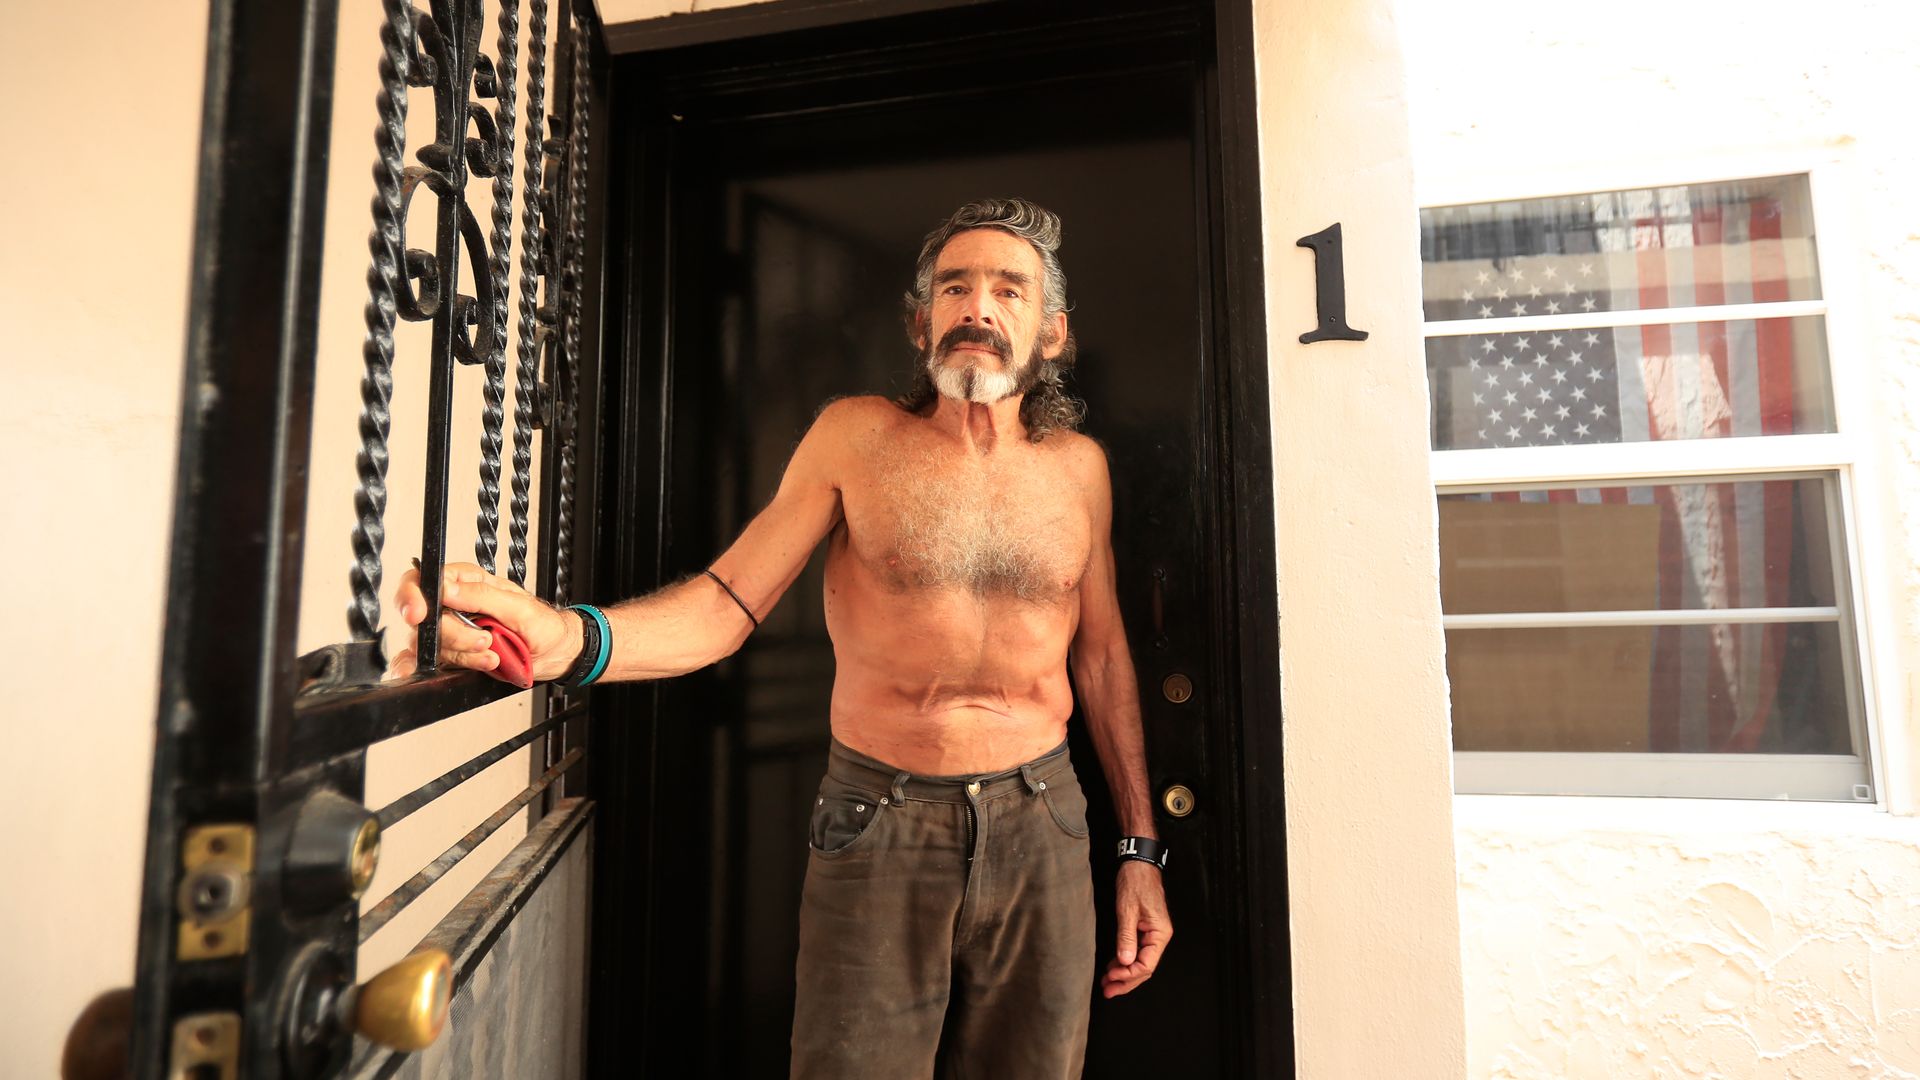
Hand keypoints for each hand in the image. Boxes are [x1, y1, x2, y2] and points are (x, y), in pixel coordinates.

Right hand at [389, 562, 579, 680]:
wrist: (554, 654)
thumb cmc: (542, 624)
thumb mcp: (518, 606)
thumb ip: (481, 595)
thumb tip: (447, 589)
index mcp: (468, 582)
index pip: (425, 581)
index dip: (415, 595)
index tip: (421, 614)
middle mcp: (455, 605)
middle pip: (426, 619)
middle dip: (455, 635)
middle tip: (485, 638)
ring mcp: (453, 631)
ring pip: (432, 644)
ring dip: (463, 653)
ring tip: (493, 653)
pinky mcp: (454, 654)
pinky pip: (432, 662)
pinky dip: (440, 666)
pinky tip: (461, 665)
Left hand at [1102, 860, 1170, 997]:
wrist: (1138, 864)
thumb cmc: (1135, 883)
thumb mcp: (1127, 910)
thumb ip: (1126, 937)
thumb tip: (1126, 962)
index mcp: (1160, 934)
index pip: (1146, 965)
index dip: (1128, 975)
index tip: (1110, 978)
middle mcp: (1159, 936)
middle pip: (1145, 968)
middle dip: (1126, 981)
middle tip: (1108, 991)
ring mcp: (1153, 934)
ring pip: (1140, 961)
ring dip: (1124, 973)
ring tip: (1107, 982)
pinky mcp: (1145, 929)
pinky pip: (1137, 951)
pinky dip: (1125, 960)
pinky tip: (1113, 966)